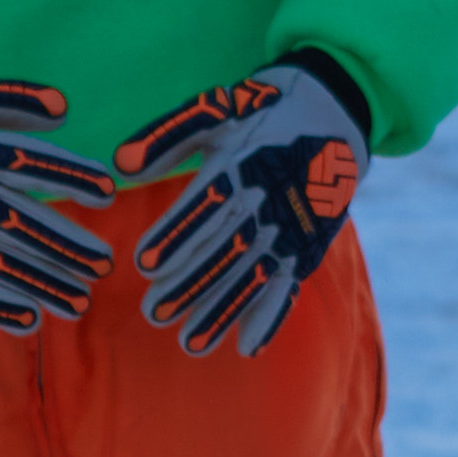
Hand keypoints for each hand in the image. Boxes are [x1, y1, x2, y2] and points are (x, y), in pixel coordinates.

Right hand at [0, 76, 110, 332]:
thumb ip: (5, 101)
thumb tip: (65, 106)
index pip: (28, 164)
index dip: (69, 177)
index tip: (108, 192)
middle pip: (20, 224)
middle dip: (65, 247)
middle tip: (104, 265)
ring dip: (41, 284)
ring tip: (80, 303)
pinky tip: (29, 321)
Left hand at [118, 59, 370, 354]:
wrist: (337, 110)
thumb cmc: (262, 110)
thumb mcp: (216, 109)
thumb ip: (167, 136)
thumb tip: (120, 163)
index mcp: (243, 163)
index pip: (205, 206)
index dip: (175, 236)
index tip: (143, 265)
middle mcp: (271, 199)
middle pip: (227, 248)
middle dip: (190, 284)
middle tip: (153, 314)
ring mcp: (293, 226)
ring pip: (254, 275)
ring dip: (222, 310)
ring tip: (189, 343)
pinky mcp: (310, 244)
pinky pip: (290, 285)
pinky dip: (271, 316)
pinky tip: (246, 346)